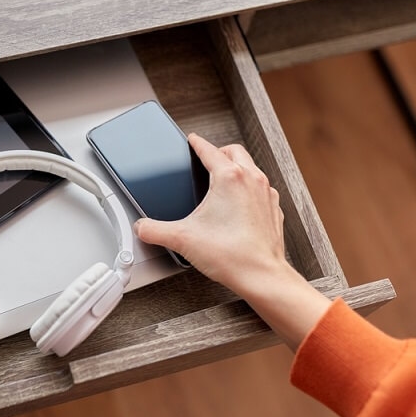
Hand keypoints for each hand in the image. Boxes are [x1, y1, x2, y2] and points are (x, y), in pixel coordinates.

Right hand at [133, 134, 330, 349]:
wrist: (261, 276)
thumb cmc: (231, 256)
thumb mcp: (182, 239)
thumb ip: (154, 230)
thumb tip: (141, 227)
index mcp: (229, 178)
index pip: (209, 149)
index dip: (196, 143)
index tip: (192, 140)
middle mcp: (251, 180)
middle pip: (234, 151)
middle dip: (219, 151)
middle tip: (206, 158)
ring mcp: (266, 194)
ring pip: (251, 167)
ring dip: (236, 167)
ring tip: (222, 179)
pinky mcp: (273, 209)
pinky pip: (261, 188)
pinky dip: (249, 188)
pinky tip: (239, 203)